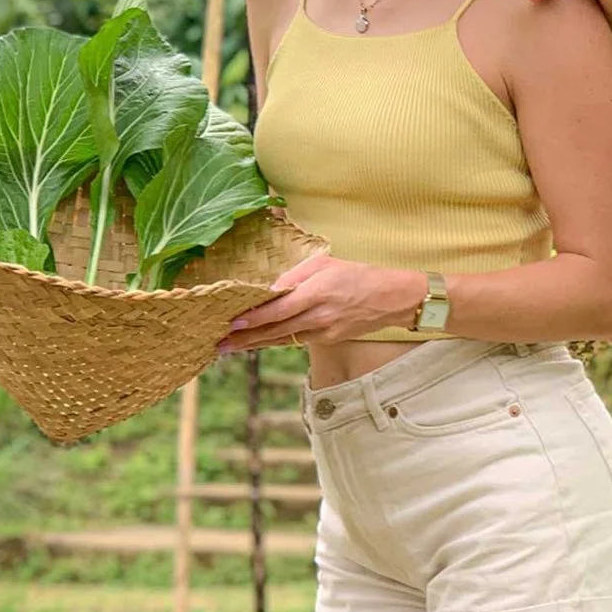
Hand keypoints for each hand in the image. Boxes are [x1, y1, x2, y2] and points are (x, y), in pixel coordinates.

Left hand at [221, 255, 428, 351]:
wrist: (392, 298)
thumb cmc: (357, 274)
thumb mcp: (325, 264)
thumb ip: (295, 275)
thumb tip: (269, 288)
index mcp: (317, 293)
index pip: (279, 309)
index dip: (255, 318)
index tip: (232, 322)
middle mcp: (319, 316)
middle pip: (275, 331)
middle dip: (245, 338)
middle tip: (219, 344)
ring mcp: (323, 332)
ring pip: (282, 340)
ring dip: (255, 344)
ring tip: (230, 347)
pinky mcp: (327, 340)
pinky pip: (295, 341)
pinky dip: (275, 342)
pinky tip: (257, 342)